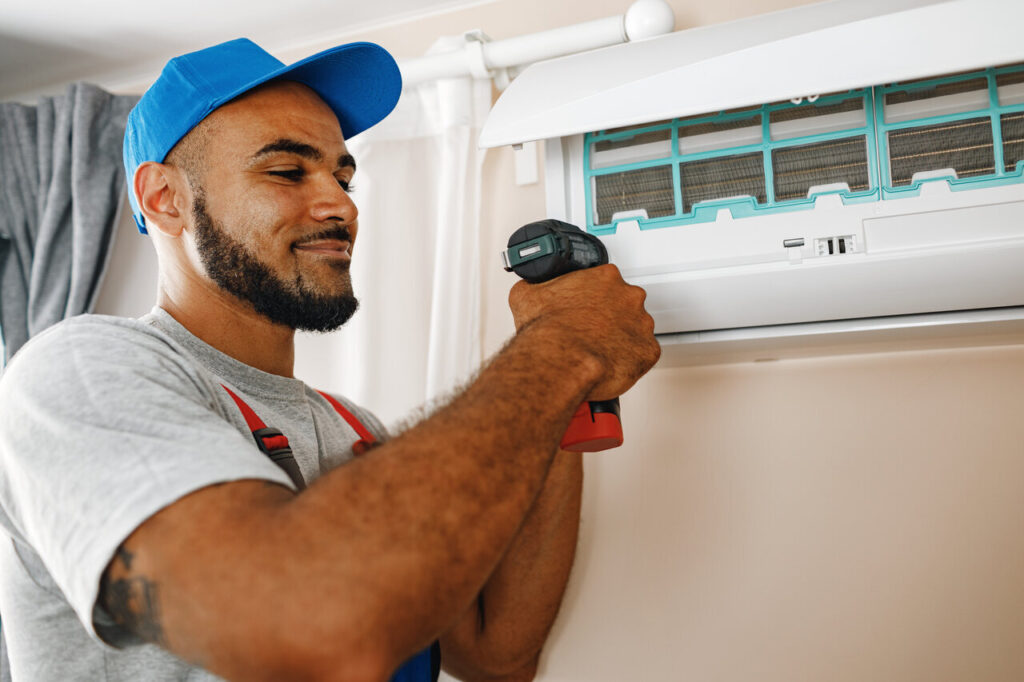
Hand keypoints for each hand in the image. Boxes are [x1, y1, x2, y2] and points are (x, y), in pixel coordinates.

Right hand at [508, 264, 659, 400]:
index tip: (585, 307)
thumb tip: (529, 287)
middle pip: (625, 303)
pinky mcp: (648, 351)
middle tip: (591, 329)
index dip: (593, 296)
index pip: (605, 281)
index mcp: (605, 278)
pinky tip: (611, 363)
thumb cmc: (549, 332)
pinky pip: (643, 354)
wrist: (560, 361)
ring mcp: (641, 324)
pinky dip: (630, 360)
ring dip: (621, 338)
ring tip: (599, 350)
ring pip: (636, 329)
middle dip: (610, 316)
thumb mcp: (526, 295)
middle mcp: (628, 297)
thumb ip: (534, 286)